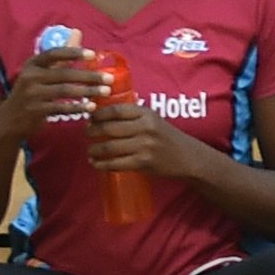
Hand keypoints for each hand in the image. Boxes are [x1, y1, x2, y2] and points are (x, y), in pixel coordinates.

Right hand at [0, 43, 109, 136]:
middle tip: (109, 79)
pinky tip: (92, 107)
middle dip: (89, 76)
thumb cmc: (32, 91)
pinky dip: (78, 107)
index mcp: (33, 64)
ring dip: (88, 91)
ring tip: (106, 92)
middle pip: (64, 73)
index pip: (54, 54)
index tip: (93, 54)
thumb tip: (77, 32)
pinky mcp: (36, 111)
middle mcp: (30, 77)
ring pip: (65, 90)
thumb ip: (61, 56)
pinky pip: (61, 108)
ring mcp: (32, 94)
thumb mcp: (41, 72)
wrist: (11, 119)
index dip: (73, 52)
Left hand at [83, 97, 206, 178]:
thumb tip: (100, 114)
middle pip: (108, 128)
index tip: (90, 118)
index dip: (98, 114)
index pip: (115, 110)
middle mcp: (145, 128)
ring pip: (109, 147)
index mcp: (146, 113)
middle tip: (86, 133)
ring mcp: (144, 146)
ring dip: (93, 150)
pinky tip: (96, 163)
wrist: (188, 157)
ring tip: (90, 150)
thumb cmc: (166, 137)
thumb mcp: (153, 119)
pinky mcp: (143, 162)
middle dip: (91, 131)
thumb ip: (132, 115)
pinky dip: (101, 164)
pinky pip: (115, 163)